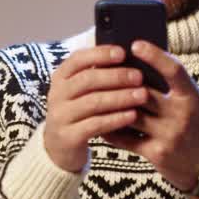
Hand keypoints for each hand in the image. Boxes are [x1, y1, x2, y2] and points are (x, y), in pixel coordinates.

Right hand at [43, 45, 149, 172]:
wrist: (59, 146)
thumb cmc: (78, 111)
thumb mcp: (80, 91)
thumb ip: (97, 74)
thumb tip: (127, 55)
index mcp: (60, 77)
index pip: (78, 59)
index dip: (100, 54)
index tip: (123, 53)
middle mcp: (57, 94)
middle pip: (87, 80)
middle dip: (116, 76)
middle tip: (139, 77)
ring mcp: (60, 116)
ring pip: (93, 102)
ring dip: (120, 97)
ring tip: (142, 95)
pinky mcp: (68, 136)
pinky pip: (95, 125)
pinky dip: (116, 118)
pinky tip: (133, 115)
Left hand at [103, 40, 198, 196]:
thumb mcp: (196, 103)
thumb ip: (176, 87)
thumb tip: (145, 63)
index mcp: (193, 97)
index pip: (174, 70)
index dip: (154, 55)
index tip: (135, 44)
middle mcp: (181, 115)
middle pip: (143, 92)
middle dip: (121, 82)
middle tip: (102, 70)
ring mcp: (169, 135)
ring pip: (130, 114)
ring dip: (111, 105)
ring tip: (95, 94)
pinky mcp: (157, 153)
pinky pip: (125, 138)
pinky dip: (111, 129)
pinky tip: (100, 121)